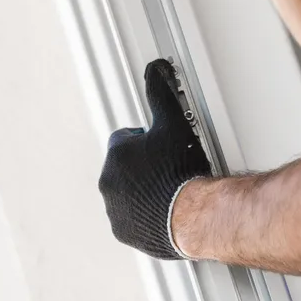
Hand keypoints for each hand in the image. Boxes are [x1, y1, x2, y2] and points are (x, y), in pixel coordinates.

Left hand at [98, 59, 211, 258]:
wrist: (191, 216)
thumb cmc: (181, 172)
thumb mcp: (172, 123)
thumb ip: (160, 94)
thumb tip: (155, 70)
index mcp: (116, 153)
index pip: (125, 139)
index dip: (146, 141)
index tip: (161, 146)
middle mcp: (109, 180)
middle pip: (126, 167)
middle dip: (144, 166)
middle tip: (169, 169)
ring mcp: (115, 207)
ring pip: (128, 193)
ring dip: (143, 191)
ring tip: (170, 190)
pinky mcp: (124, 230)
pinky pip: (131, 218)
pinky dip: (145, 214)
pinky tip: (166, 210)